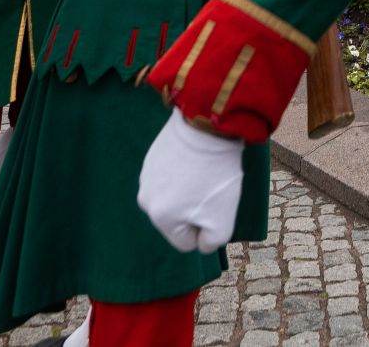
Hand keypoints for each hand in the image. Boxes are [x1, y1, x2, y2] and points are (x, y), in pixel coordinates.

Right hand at [140, 110, 244, 252]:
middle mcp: (145, 199)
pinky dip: (185, 171)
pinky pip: (172, 175)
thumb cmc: (216, 176)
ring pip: (174, 197)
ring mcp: (146, 176)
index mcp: (160, 218)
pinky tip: (196, 158)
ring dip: (190, 190)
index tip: (215, 206)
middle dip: (196, 209)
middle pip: (178, 219)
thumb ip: (211, 242)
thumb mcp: (223, 221)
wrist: (207, 127)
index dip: (206, 229)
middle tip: (211, 187)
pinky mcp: (153, 156)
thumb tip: (201, 243)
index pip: (186, 242)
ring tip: (204, 171)